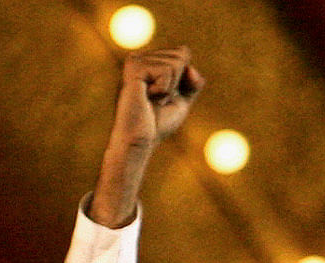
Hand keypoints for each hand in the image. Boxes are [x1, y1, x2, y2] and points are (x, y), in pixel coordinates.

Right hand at [90, 47, 202, 227]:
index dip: (186, 78)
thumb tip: (192, 65)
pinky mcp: (132, 72)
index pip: (183, 54)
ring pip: (178, 59)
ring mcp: (133, 64)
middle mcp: (137, 62)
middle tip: (158, 104)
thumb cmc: (154, 132)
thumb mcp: (180, 103)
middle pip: (183, 53)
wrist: (137, 148)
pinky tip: (148, 101)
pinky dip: (166, 89)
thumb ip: (190, 81)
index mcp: (146, 68)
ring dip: (172, 88)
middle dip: (181, 81)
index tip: (164, 101)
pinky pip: (170, 69)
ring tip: (151, 104)